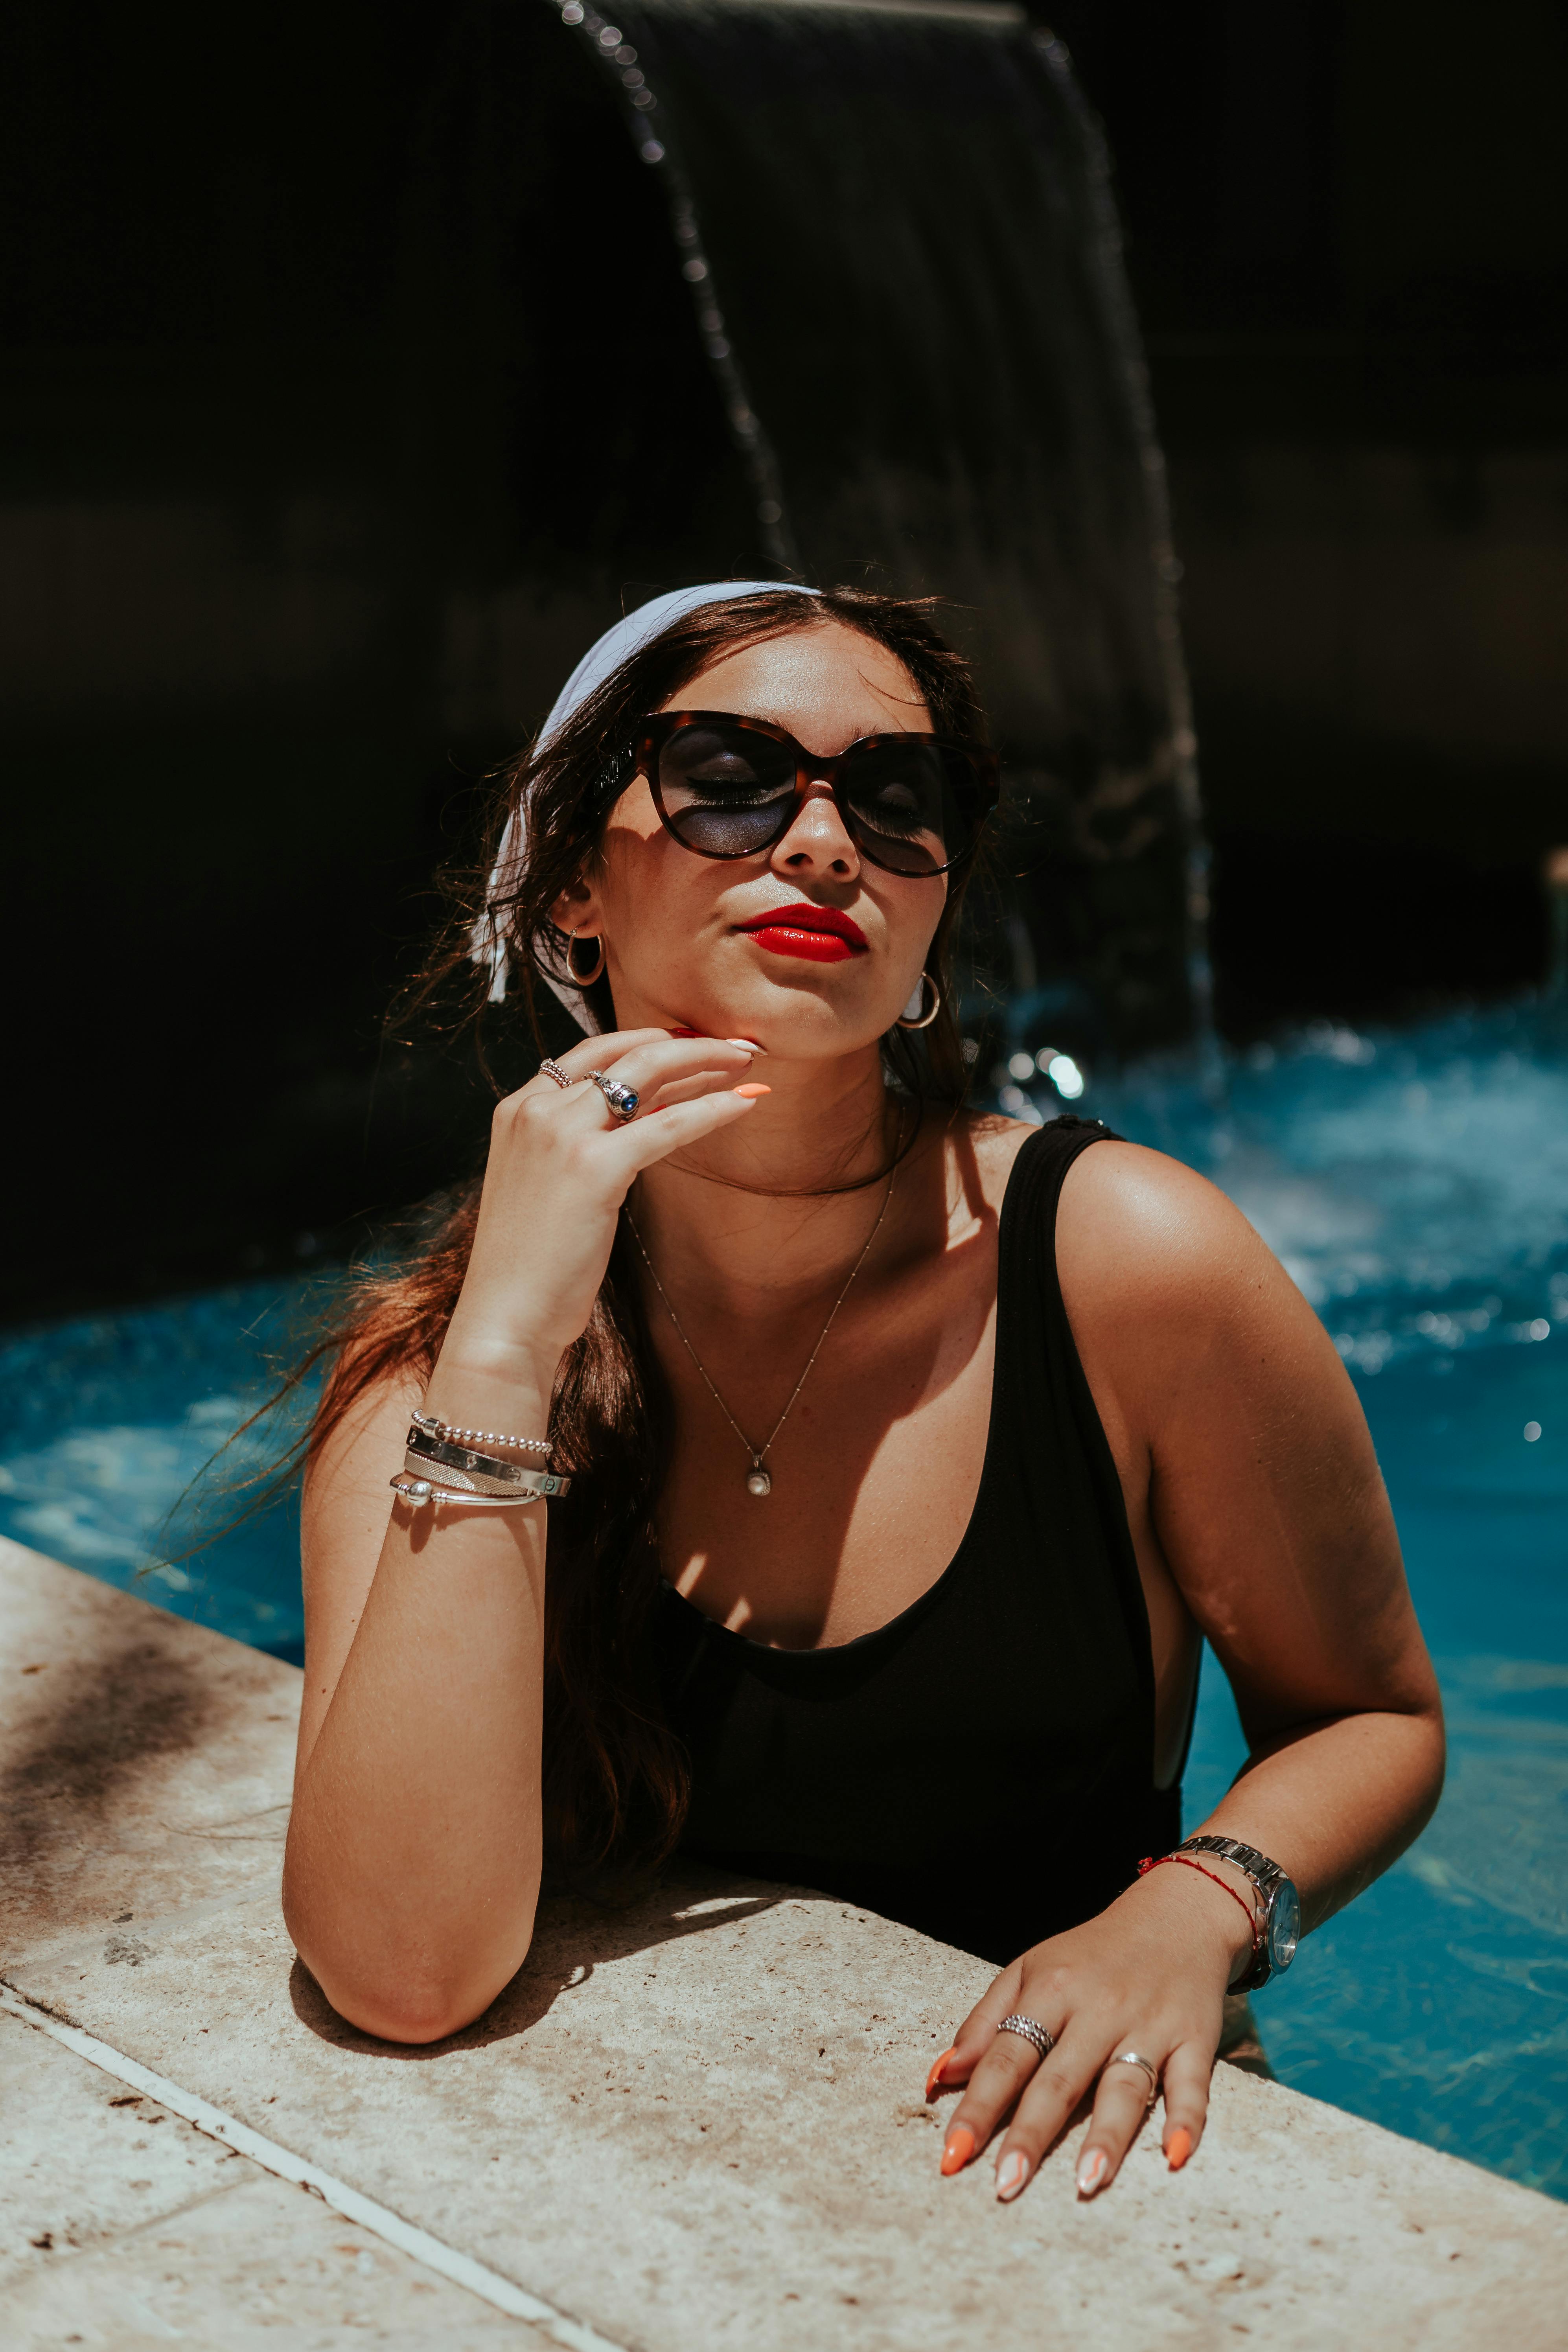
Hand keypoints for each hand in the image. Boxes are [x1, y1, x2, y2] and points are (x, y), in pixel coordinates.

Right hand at [440, 1029, 760, 1382]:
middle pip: (625, 1052)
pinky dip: (713, 1108)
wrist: (505, 1315)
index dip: (645, 1041)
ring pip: (648, 1073)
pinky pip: (667, 1125)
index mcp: (518, 1109)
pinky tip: (747, 1101)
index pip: (591, 1053)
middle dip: (686, 1042)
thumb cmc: (529, 1263)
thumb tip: (645, 1116)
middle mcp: (536, 1110)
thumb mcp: (547, 1183)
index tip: (689, 1044)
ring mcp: (561, 1134)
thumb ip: (582, 1142)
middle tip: (733, 1045)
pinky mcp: (593, 1168)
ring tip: (747, 1061)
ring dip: (706, 1061)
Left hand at [923, 1864, 1252, 2200]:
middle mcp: (1098, 2009)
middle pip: (1059, 2079)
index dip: (978, 2107)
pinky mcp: (1194, 2038)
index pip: (1007, 2057)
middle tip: (1007, 2185)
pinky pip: (1192, 2084)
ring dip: (1106, 2135)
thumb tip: (940, 2076)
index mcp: (1051, 1990)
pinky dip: (1186, 2119)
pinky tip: (1174, 2156)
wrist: (1175, 1915)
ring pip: (1123, 2086)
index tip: (953, 2155)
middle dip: (1031, 2134)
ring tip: (1087, 2183)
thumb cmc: (1090, 1954)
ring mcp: (1148, 2025)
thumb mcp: (1029, 1970)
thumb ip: (985, 2023)